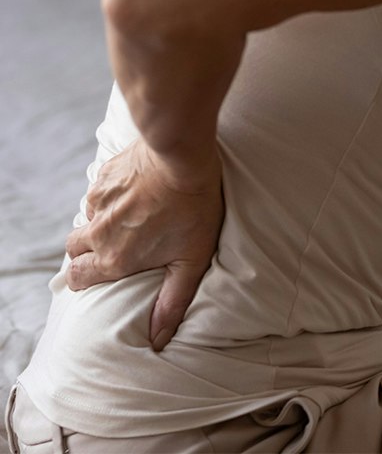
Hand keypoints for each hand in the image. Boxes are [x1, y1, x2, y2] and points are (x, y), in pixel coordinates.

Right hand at [65, 138, 223, 350]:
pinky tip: (132, 192)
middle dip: (84, 255)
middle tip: (109, 250)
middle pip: (73, 251)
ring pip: (85, 220)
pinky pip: (97, 192)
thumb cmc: (193, 208)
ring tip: (124, 220)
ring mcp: (98, 202)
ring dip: (98, 224)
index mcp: (114, 259)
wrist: (182, 156)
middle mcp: (98, 233)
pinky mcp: (105, 175)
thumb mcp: (191, 260)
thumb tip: (159, 340)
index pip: (77, 279)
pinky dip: (108, 197)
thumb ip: (173, 301)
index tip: (98, 276)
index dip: (83, 280)